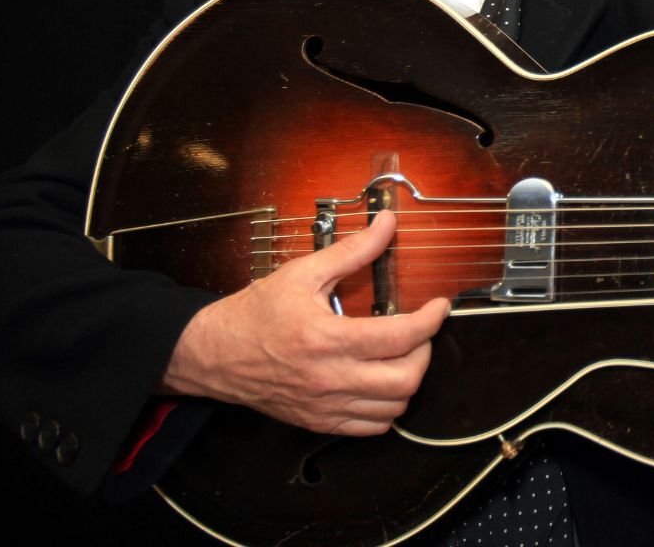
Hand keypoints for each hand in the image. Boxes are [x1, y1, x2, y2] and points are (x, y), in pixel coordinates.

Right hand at [160, 210, 449, 434]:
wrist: (214, 354)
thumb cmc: (255, 313)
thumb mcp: (302, 273)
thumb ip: (351, 250)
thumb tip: (387, 225)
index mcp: (327, 338)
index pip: (400, 336)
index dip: (431, 320)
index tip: (439, 306)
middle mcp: (330, 378)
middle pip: (405, 379)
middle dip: (425, 352)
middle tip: (418, 332)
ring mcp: (326, 406)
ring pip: (394, 408)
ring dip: (408, 381)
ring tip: (401, 356)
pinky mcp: (320, 422)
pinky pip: (371, 428)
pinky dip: (387, 408)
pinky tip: (381, 383)